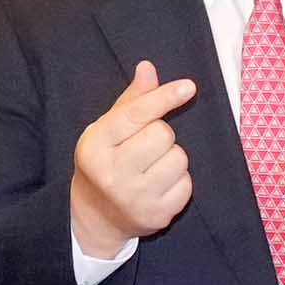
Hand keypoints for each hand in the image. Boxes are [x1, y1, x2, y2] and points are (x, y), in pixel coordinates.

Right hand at [66, 59, 201, 262]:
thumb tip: (148, 68)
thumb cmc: (104, 162)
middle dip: (161, 134)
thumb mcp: (107, 130)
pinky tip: (159, 185)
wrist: (96, 216)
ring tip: (151, 167)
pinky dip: (178, 180)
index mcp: (95, 146)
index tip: (189, 86)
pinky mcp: (157, 216)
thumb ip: (131, 100)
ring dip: (172, 157)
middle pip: (162, 134)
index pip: (134, 115)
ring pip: (179, 157)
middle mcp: (113, 174)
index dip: (164, 98)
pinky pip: (187, 184)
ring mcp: (135, 199)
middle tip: (144, 146)